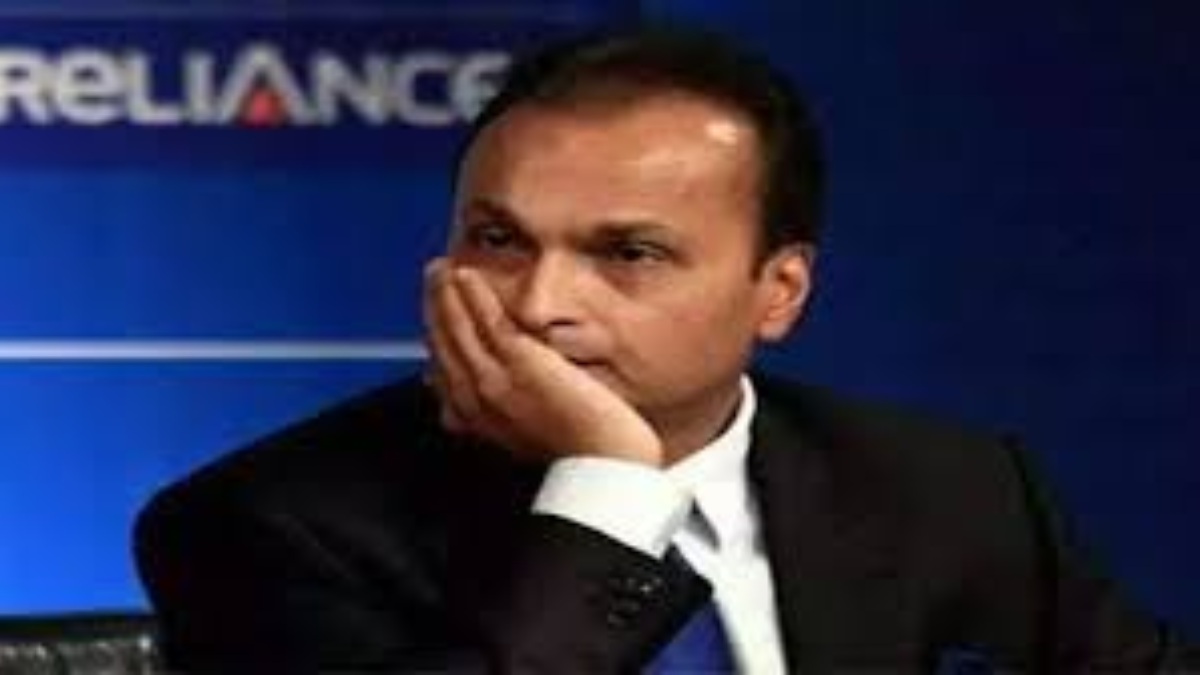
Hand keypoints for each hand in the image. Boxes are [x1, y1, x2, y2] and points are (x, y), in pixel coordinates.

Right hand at [423, 258, 663, 466]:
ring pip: (459, 330)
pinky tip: (466, 275)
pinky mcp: (519, 363)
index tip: (436, 312)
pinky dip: (472, 296)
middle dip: (435, 309)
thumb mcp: (533, 433)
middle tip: (433, 276)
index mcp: (479, 420)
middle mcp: (477, 402)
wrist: (604, 461)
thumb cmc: (582, 451)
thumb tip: (480, 407)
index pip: (446, 369)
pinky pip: (487, 321)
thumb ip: (507, 413)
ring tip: (442, 268)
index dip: (438, 337)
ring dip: (446, 295)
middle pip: (445, 346)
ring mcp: (495, 382)